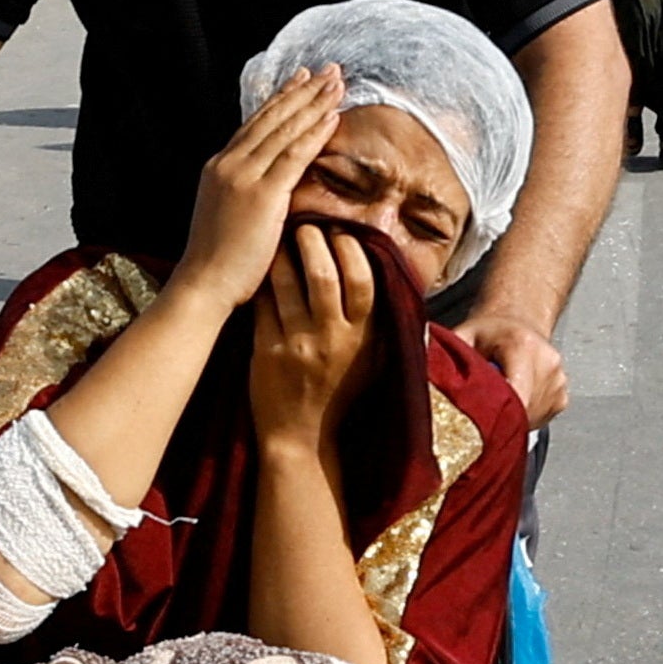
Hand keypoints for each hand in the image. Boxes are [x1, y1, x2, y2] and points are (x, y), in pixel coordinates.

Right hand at [172, 65, 342, 311]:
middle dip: (303, 91)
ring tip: (337, 83)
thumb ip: (243, 191)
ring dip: (315, 103)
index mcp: (218, 167)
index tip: (300, 79)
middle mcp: (229, 164)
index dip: (281, 99)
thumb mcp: (225, 214)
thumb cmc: (216, 261)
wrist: (203, 285)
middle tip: (328, 70)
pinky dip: (315, 133)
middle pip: (272, 117)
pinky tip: (333, 117)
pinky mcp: (262, 194)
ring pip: (286, 130)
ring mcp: (244, 176)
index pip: (255, 123)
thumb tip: (266, 185)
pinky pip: (295, 156)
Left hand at [249, 223, 376, 455]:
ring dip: (282, 254)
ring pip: (288, 285)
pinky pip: (263, 304)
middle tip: (306, 224)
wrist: (302, 438)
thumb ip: (386, 324)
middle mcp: (333, 339)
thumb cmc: (340, 394)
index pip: (364, 280)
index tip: (341, 233)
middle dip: (314, 240)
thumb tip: (401, 280)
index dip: (352, 249)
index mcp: (364, 338)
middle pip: (324, 275)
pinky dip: (262, 282)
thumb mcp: (374, 361)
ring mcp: (298, 345)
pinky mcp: (267, 352)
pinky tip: (261, 268)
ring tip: (279, 237)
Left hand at [457, 315, 568, 425]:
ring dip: (510, 419)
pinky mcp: (561, 397)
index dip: (495, 416)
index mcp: (523, 346)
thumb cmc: (490, 332)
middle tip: (478, 413)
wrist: (518, 322)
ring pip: (529, 420)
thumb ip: (448, 358)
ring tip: (496, 400)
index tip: (477, 423)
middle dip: (498, 418)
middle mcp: (547, 363)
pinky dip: (522, 418)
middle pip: (522, 412)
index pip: (515, 395)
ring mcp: (558, 381)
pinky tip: (511, 401)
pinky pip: (538, 420)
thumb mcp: (463, 336)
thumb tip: (427, 379)